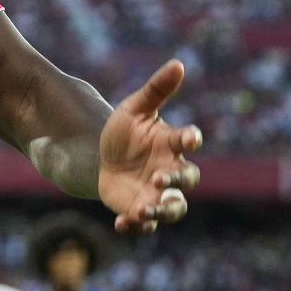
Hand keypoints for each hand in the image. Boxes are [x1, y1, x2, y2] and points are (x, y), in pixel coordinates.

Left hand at [98, 59, 202, 234]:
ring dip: (161, 211)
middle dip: (175, 181)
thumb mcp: (134, 109)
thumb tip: (178, 63)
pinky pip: (145, 224)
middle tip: (158, 179)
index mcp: (170, 144)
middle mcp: (170, 170)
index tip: (189, 137)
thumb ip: (156, 90)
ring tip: (143, 210)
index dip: (189, 139)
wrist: (101, 158)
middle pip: (185, 180)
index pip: (187, 141)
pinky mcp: (139, 209)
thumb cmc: (125, 132)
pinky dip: (137, 226)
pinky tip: (122, 223)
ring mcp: (156, 193)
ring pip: (171, 209)